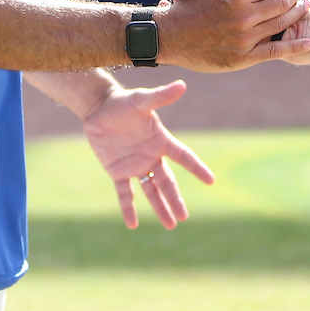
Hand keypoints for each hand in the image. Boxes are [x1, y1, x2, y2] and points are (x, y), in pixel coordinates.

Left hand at [81, 80, 213, 229]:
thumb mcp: (141, 100)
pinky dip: (129, 208)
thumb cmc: (122, 101)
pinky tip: (133, 224)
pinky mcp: (118, 171)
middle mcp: (151, 156)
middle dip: (175, 199)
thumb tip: (182, 85)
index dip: (197, 168)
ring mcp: (135, 165)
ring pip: (151, 191)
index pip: (183, 157)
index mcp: (161, 140)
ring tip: (170, 225)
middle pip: (167, 181)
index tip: (211, 181)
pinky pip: (125, 193)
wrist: (98, 108)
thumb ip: (161, 96)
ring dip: (160, 207)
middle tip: (184, 217)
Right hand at [177, 0, 309, 62]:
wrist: (169, 37)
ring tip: (305, 8)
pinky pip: (276, 51)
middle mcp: (244, 15)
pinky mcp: (244, 57)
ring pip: (282, 24)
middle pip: (282, 2)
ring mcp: (245, 38)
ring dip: (298, 14)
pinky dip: (295, 47)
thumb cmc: (187, 6)